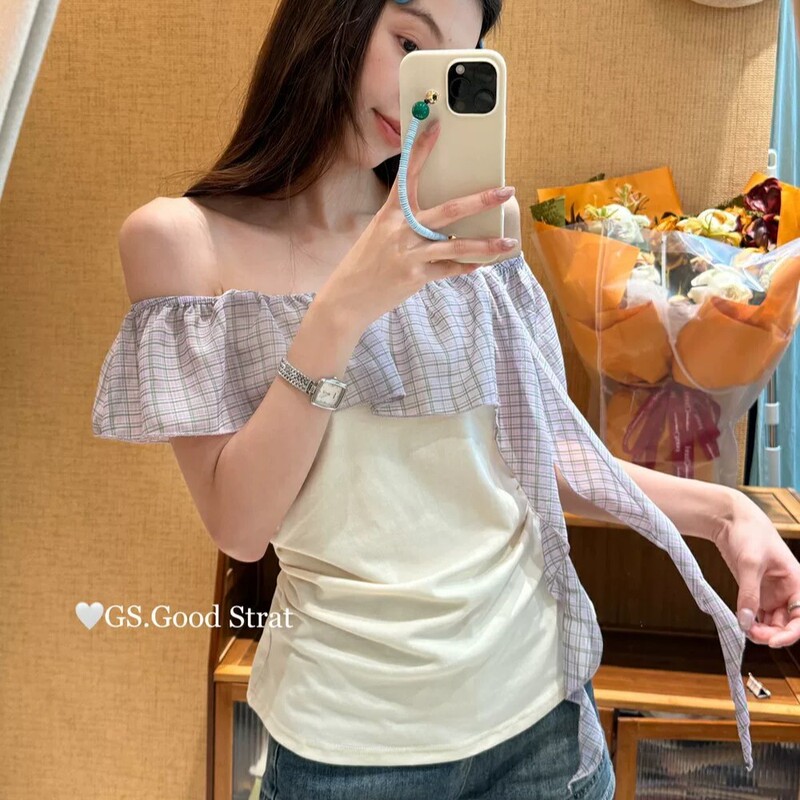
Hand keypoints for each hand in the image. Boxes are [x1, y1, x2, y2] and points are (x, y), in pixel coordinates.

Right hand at [317, 118, 518, 327]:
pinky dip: (466, 267)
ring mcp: (410, 254)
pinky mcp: (416, 276)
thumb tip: (440, 221)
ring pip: (457, 245)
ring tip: (508, 242)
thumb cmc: (364, 264)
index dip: (420, 150)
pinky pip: (449, 269)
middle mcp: (401, 230)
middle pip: (449, 210)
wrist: (346, 298)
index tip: (435, 128)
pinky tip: (481, 264)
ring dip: (486, 245)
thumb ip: (405, 224)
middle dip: (481, 200)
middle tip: (506, 191)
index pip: (407, 175)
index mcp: (390, 214)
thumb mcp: (378, 235)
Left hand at [712, 489, 799, 647]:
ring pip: (773, 622)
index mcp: (798, 582)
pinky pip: (759, 615)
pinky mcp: (756, 592)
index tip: (773, 641)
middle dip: (772, 633)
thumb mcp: (750, 563)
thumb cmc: (749, 533)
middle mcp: (789, 591)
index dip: (791, 633)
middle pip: (787, 624)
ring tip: (745, 629)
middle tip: (751, 634)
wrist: (730, 519)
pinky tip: (742, 623)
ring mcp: (772, 593)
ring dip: (761, 630)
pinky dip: (752, 622)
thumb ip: (749, 593)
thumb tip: (746, 622)